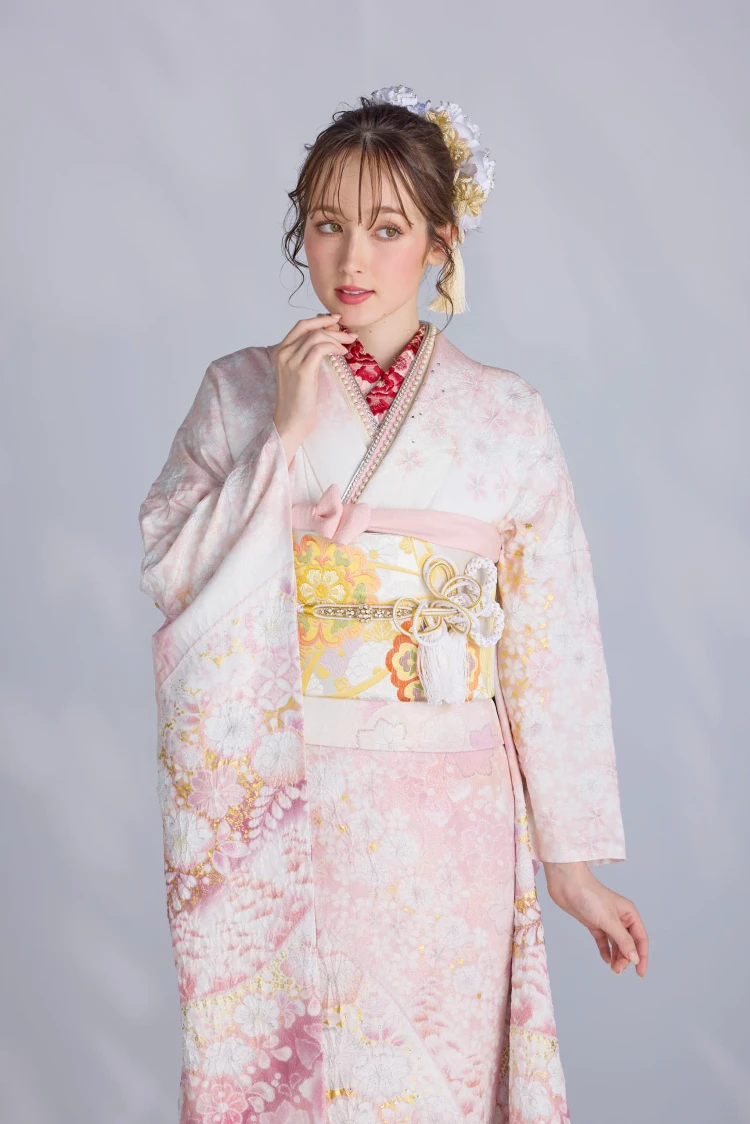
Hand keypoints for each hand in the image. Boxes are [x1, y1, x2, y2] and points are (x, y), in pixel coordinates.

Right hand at [271, 312, 356, 466]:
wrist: (291, 422)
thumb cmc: (299, 401)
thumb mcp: (302, 373)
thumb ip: (308, 356)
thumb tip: (329, 340)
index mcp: (280, 351)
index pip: (301, 325)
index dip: (320, 319)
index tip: (336, 319)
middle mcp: (283, 353)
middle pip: (310, 328)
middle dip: (332, 327)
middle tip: (349, 334)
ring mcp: (291, 361)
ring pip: (317, 336)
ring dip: (336, 338)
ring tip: (348, 347)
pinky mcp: (302, 371)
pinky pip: (320, 348)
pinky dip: (334, 347)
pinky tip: (342, 354)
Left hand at [543, 861, 648, 977]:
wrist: (567, 884)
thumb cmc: (590, 896)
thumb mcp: (609, 921)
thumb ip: (623, 940)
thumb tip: (635, 958)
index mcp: (629, 913)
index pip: (640, 938)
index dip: (642, 956)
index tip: (640, 973)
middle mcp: (620, 917)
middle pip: (628, 943)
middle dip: (626, 957)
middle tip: (618, 970)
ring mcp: (606, 920)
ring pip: (616, 943)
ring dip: (617, 956)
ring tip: (613, 969)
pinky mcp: (593, 923)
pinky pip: (603, 940)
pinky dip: (605, 950)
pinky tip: (606, 959)